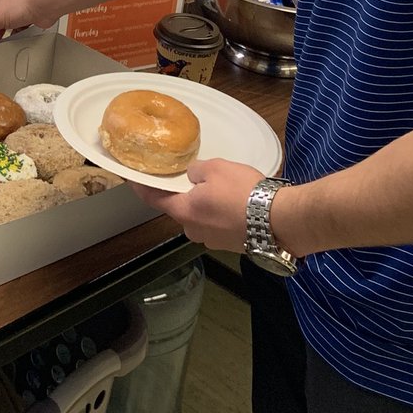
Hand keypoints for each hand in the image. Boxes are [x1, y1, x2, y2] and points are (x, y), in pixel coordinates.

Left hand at [128, 158, 263, 251]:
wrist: (281, 220)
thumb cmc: (243, 192)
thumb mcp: (214, 168)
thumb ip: (195, 170)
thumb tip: (193, 175)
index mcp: (183, 212)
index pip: (152, 200)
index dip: (141, 187)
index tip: (132, 178)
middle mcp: (193, 230)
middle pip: (179, 208)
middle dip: (181, 193)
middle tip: (187, 175)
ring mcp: (212, 240)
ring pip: (200, 216)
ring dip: (203, 203)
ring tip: (217, 186)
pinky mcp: (231, 244)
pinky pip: (217, 223)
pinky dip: (219, 212)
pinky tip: (232, 200)